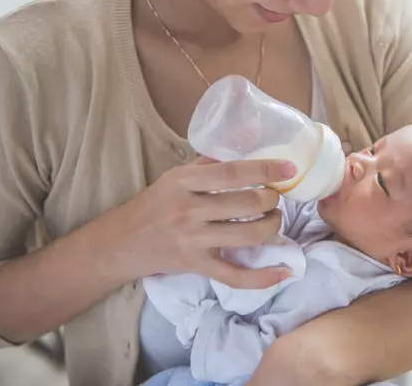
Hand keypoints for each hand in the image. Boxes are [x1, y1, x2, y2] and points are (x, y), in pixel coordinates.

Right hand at [102, 156, 295, 287]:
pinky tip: (285, 272)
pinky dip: (263, 277)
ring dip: (272, 225)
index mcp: (184, 181)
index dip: (264, 170)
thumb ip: (213, 159)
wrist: (122, 242)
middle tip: (275, 197)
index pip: (231, 173)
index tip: (289, 168)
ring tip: (273, 218)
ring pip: (247, 235)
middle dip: (272, 200)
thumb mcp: (178, 174)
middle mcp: (187, 210)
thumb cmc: (157, 202)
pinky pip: (235, 276)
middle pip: (246, 204)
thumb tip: (251, 133)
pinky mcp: (196, 267)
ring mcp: (192, 241)